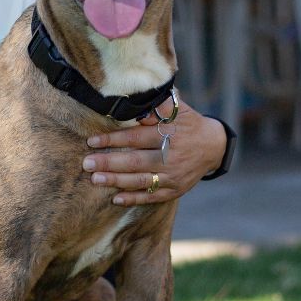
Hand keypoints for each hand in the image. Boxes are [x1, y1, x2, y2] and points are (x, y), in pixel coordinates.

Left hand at [82, 96, 226, 204]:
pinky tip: (116, 198)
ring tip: (95, 179)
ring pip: (141, 180)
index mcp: (169, 134)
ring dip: (116, 181)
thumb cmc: (188, 123)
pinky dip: (134, 198)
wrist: (214, 146)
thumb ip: (156, 107)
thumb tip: (134, 102)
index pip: (136, 138)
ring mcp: (173, 176)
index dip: (113, 140)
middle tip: (87, 163)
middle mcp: (170, 157)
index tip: (92, 141)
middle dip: (109, 163)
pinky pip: (152, 196)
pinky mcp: (175, 189)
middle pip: (135, 161)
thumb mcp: (177, 110)